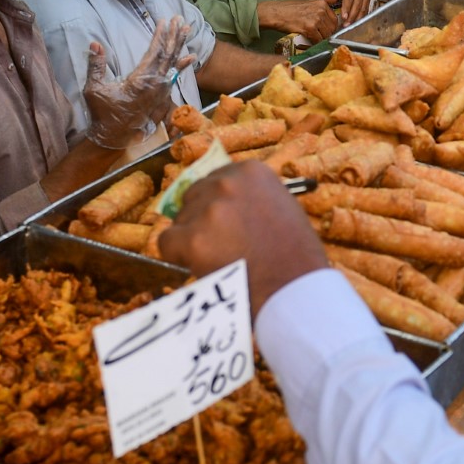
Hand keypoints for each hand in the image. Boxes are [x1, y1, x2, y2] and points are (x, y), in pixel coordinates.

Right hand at [83, 18, 195, 149]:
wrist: (113, 137)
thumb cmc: (102, 113)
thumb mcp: (94, 90)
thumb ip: (95, 66)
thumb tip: (95, 44)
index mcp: (140, 82)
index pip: (154, 53)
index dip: (159, 36)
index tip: (163, 21)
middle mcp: (155, 86)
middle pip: (168, 56)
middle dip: (174, 36)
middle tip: (180, 20)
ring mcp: (160, 93)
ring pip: (172, 65)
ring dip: (179, 46)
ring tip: (186, 31)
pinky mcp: (161, 98)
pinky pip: (173, 78)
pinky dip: (181, 66)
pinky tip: (189, 58)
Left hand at [159, 161, 328, 315]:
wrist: (295, 291)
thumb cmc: (297, 256)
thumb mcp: (282, 208)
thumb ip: (252, 199)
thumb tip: (224, 203)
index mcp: (252, 172)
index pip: (217, 179)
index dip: (217, 203)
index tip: (225, 223)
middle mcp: (227, 183)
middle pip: (194, 195)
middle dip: (201, 218)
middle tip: (220, 244)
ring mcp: (208, 211)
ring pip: (181, 220)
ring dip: (193, 238)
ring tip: (219, 260)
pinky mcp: (192, 239)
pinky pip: (166, 242)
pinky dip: (178, 256)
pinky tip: (200, 266)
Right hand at [256, 0, 338, 43]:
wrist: (276, 13)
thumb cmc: (289, 9)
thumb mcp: (308, 3)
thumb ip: (321, 6)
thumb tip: (332, 6)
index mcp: (321, 3)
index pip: (334, 19)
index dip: (331, 28)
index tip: (327, 32)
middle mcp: (320, 10)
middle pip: (332, 28)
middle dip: (327, 35)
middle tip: (320, 38)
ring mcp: (316, 19)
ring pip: (326, 35)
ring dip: (321, 40)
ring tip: (314, 41)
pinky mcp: (309, 28)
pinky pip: (318, 40)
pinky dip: (315, 43)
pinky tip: (310, 43)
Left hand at [321, 0, 371, 22]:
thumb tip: (328, 0)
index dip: (347, 8)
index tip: (343, 18)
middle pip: (358, 3)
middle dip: (352, 16)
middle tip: (346, 25)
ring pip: (363, 7)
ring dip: (357, 18)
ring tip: (350, 25)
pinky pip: (365, 8)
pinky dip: (361, 16)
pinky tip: (355, 22)